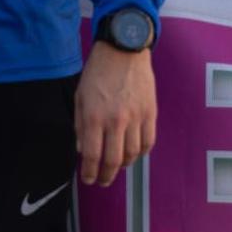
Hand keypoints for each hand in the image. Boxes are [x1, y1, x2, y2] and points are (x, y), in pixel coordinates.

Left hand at [76, 40, 155, 186]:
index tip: (88, 180)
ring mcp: (136, 118)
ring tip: (116, 166)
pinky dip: (141, 153)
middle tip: (102, 181)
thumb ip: (80, 126)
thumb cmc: (97, 72)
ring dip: (123, 165)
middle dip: (106, 176)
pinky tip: (133, 153)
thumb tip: (83, 150)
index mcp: (95, 116)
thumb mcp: (80, 97)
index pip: (93, 155)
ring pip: (133, 154)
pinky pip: (148, 142)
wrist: (124, 50)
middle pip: (114, 160)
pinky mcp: (151, 113)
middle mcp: (116, 120)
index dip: (90, 172)